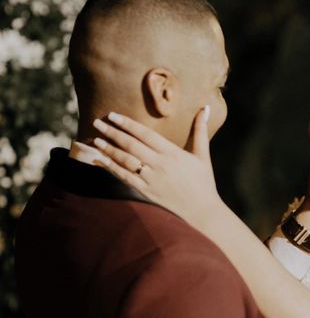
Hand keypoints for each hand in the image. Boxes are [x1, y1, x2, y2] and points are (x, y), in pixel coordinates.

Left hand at [91, 107, 219, 228]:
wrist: (202, 210)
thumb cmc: (203, 180)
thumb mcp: (203, 154)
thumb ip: (201, 130)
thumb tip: (206, 107)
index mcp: (173, 153)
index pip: (146, 134)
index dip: (128, 124)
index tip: (113, 115)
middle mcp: (160, 165)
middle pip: (132, 145)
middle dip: (113, 133)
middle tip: (97, 122)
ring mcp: (152, 179)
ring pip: (126, 161)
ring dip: (109, 149)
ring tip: (95, 139)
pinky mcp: (147, 191)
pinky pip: (126, 177)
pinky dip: (111, 168)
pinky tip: (100, 159)